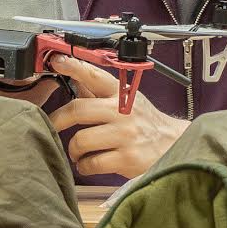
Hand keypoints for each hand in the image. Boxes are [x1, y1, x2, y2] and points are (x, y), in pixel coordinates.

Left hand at [48, 53, 187, 178]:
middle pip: (77, 110)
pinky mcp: (126, 158)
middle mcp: (122, 111)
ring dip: (73, 150)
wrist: (173, 144)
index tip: (57, 61)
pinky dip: (84, 166)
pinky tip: (89, 164)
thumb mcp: (127, 101)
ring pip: (80, 140)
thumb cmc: (145, 122)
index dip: (74, 66)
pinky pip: (90, 163)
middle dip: (57, 120)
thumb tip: (75, 78)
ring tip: (78, 152)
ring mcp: (124, 134)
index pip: (95, 75)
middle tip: (52, 126)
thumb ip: (100, 92)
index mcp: (121, 94)